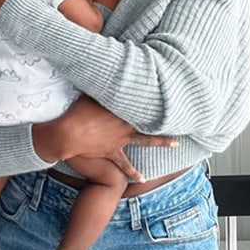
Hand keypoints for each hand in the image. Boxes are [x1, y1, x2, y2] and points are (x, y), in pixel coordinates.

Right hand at [33, 96, 177, 180]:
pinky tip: (141, 179)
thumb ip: (99, 85)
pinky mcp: (112, 152)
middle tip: (179, 113)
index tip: (162, 87)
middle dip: (163, 115)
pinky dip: (133, 172)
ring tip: (175, 143)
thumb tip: (103, 70)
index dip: (151, 95)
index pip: (139, 100)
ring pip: (145, 141)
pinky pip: (125, 164)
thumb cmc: (76, 110)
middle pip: (148, 119)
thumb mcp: (89, 93)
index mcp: (121, 108)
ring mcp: (121, 139)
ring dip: (161, 141)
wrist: (69, 133)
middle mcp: (125, 124)